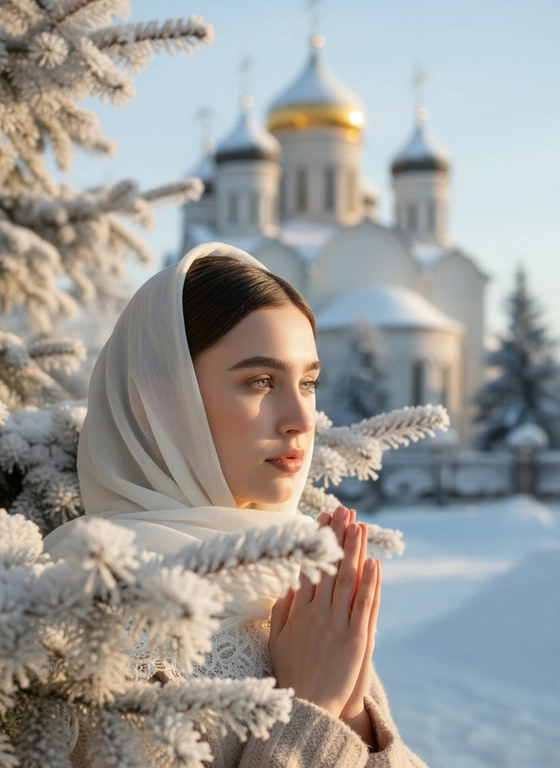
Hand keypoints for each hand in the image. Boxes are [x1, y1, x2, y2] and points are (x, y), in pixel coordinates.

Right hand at [268, 506, 378, 720]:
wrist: (310, 709)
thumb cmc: (292, 674)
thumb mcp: (277, 640)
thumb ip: (281, 611)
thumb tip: (286, 585)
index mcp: (298, 610)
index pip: (309, 566)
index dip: (316, 542)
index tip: (321, 519)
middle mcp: (317, 612)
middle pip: (329, 566)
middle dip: (337, 536)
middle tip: (344, 510)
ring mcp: (337, 624)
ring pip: (347, 579)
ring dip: (354, 550)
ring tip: (359, 525)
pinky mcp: (356, 639)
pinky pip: (364, 604)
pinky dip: (370, 582)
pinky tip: (374, 562)